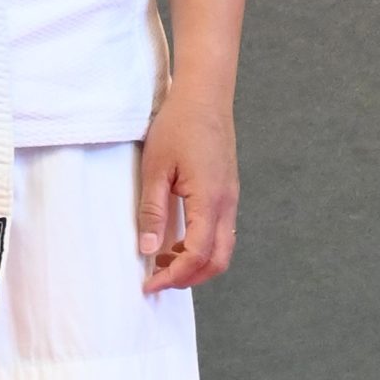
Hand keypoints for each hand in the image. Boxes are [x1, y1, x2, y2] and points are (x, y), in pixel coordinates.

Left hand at [138, 87, 239, 292]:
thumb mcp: (155, 169)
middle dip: (189, 278)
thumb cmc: (178, 126)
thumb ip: (153, 212)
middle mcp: (227, 204)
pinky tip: (177, 240)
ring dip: (196, 264)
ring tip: (163, 261)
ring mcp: (231, 199)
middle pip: (217, 261)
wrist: (205, 96)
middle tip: (158, 279)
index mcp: (209, 200)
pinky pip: (221, 232)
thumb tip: (149, 250)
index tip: (149, 283)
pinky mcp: (228, 192)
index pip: (196, 255)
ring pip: (222, 249)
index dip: (173, 276)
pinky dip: (202, 247)